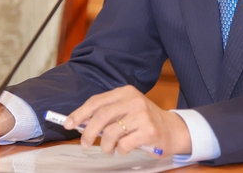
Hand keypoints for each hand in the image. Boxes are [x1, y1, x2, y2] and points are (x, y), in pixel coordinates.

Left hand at [64, 85, 190, 156]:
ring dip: (105, 146)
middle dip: (88, 133)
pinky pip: (124, 145)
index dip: (80, 113)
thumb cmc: (145, 121)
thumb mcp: (126, 110)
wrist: (173, 129)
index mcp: (125, 92)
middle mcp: (133, 100)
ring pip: (110, 133)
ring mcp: (142, 115)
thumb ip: (106, 113)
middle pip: (101, 117)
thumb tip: (80, 123)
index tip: (68, 124)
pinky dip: (120, 151)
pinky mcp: (149, 131)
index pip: (96, 101)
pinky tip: (125, 149)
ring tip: (109, 148)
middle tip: (84, 143)